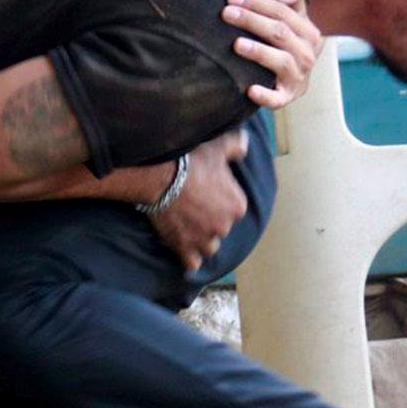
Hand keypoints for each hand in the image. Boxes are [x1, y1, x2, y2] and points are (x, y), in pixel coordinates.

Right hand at [150, 129, 250, 273]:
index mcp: (237, 206)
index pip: (234, 209)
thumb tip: (245, 144)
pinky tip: (185, 253)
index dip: (221, 203)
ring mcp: (204, 240)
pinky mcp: (184, 248)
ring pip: (209, 247)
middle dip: (212, 223)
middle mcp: (225, 226)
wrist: (160, 178)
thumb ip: (236, 146)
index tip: (208, 195)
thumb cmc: (191, 162)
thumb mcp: (218, 148)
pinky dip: (189, 260)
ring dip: (202, 241)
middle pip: (221, 229)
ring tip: (190, 230)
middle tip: (195, 210)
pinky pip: (192, 263)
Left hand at [222, 0, 323, 109]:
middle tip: (226, 14)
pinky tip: (250, 90)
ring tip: (237, 44)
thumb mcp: (295, 14)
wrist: (293, 79)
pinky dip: (266, 96)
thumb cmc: (287, 40)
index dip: (257, 3)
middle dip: (252, 21)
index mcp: (309, 32)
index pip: (283, 12)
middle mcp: (307, 54)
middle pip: (280, 33)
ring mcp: (298, 77)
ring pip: (281, 61)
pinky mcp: (286, 98)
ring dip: (259, 52)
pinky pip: (277, 98)